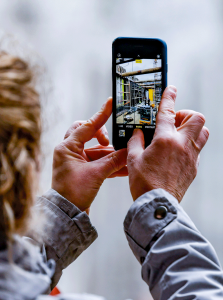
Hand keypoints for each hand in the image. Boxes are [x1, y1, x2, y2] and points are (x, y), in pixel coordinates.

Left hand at [52, 98, 127, 211]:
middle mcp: (69, 151)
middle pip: (86, 133)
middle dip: (101, 136)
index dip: (101, 115)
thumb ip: (114, 160)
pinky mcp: (80, 170)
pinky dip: (108, 164)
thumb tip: (128, 151)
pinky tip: (123, 168)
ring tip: (126, 158)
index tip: (110, 103)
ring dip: (110, 155)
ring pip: (95, 151)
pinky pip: (96, 162)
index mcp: (67, 148)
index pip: (87, 126)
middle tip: (110, 141)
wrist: (67, 214)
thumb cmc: (73, 193)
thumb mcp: (96, 174)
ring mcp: (74, 160)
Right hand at [127, 86, 208, 201]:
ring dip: (193, 128)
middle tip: (174, 120)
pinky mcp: (193, 167)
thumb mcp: (133, 159)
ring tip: (178, 134)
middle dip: (187, 114)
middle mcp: (182, 145)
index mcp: (164, 140)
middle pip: (197, 118)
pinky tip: (176, 152)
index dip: (169, 97)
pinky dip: (190, 144)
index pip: (168, 112)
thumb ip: (135, 142)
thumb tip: (137, 133)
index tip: (171, 89)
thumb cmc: (144, 182)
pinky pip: (198, 149)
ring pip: (203, 132)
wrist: (157, 203)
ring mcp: (191, 156)